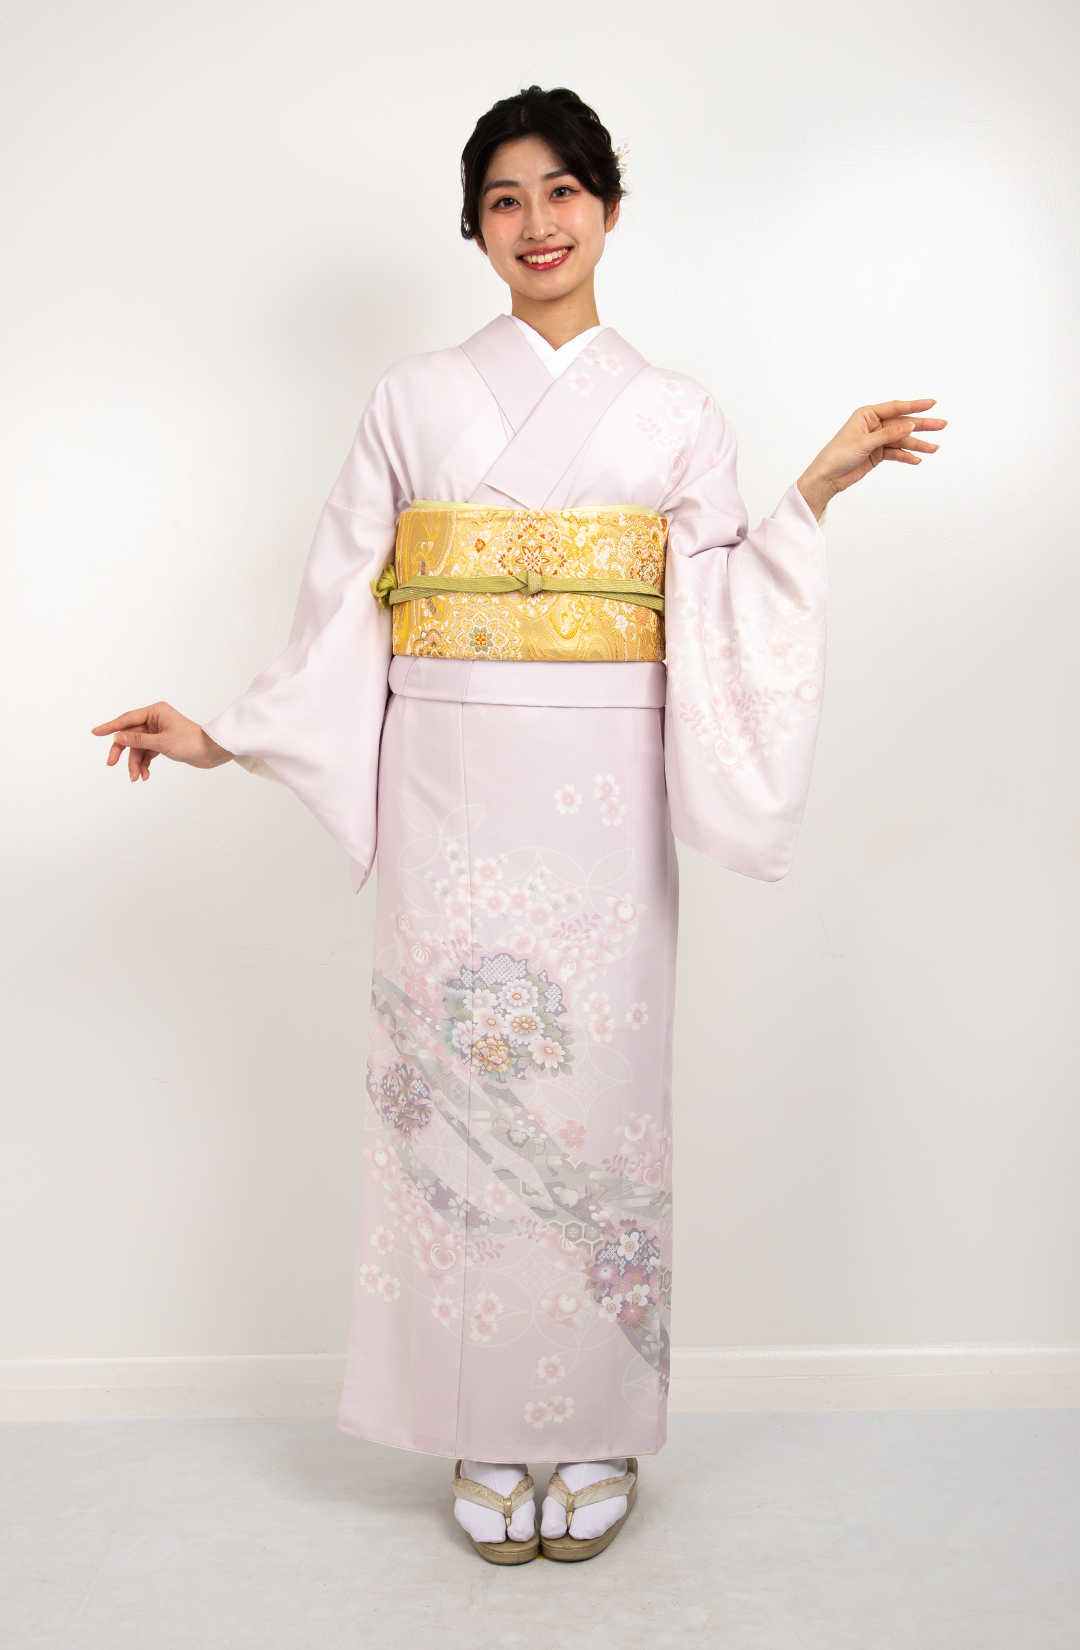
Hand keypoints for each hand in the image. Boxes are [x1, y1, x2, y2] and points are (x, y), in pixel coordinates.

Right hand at [92, 702, 232, 781]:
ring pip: (138, 747)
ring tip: (137, 778)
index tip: (95, 732)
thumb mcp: (162, 743)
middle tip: (111, 764)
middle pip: (130, 735)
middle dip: (123, 751)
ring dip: (135, 763)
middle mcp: (155, 719)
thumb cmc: (191, 742)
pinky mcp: (163, 743)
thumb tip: (118, 737)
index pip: (127, 719)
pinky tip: (145, 775)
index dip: (110, 727)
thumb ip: (138, 740)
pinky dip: (145, 764)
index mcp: (155, 712)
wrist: (212, 752)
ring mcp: (158, 732)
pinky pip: (147, 753)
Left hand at [797, 400, 945, 519]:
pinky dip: (906, 456)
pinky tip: (918, 459)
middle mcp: (874, 425)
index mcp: (867, 414)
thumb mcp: (865, 443)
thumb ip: (888, 434)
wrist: (827, 477)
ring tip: (934, 448)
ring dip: (918, 445)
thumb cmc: (838, 455)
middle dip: (922, 425)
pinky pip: (896, 453)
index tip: (932, 403)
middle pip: (903, 423)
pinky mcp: (877, 454)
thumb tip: (909, 425)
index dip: (915, 405)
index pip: (896, 407)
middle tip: (942, 425)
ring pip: (902, 440)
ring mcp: (877, 440)